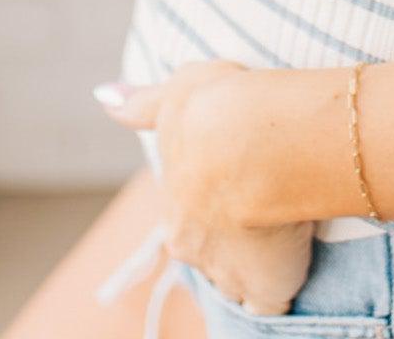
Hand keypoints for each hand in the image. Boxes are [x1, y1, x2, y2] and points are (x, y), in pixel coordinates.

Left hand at [94, 59, 315, 316]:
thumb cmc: (218, 107)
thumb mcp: (179, 93)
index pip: (187, 212)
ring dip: (250, 260)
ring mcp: (228, 268)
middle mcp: (191, 242)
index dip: (210, 198)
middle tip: (259, 203)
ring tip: (277, 235)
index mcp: (173, 204)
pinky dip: (275, 290)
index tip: (230, 183)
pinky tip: (287, 270)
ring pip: (233, 273)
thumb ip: (147, 105)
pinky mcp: (267, 285)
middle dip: (225, 234)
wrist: (254, 137)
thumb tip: (106, 99)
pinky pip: (268, 299)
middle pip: (206, 247)